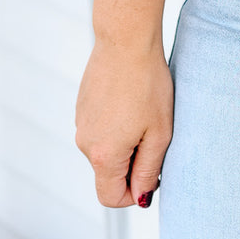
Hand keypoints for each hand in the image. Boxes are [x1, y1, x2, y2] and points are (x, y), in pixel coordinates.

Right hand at [75, 40, 173, 208]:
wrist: (126, 40)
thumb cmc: (147, 84)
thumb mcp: (159, 132)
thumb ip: (148, 170)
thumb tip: (140, 197)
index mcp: (103, 155)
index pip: (110, 198)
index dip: (134, 194)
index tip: (153, 174)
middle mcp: (84, 142)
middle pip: (108, 173)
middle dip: (132, 164)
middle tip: (154, 134)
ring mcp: (80, 122)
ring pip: (105, 149)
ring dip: (125, 142)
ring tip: (144, 112)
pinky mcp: (82, 106)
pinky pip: (100, 128)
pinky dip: (116, 123)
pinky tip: (132, 100)